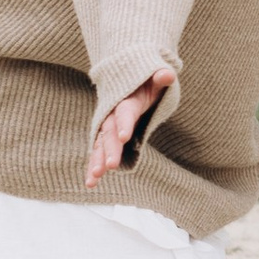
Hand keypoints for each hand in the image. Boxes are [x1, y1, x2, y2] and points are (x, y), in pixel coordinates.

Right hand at [86, 70, 173, 184]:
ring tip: (95, 177)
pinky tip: (90, 183)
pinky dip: (93, 166)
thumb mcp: (154, 79)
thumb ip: (160, 78)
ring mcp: (107, 126)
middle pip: (110, 132)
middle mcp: (112, 114)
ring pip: (100, 144)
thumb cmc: (146, 83)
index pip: (125, 112)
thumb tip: (167, 75)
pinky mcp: (105, 136)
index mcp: (127, 100)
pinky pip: (98, 152)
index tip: (124, 137)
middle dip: (110, 148)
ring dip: (97, 160)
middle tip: (111, 165)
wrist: (127, 81)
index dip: (124, 123)